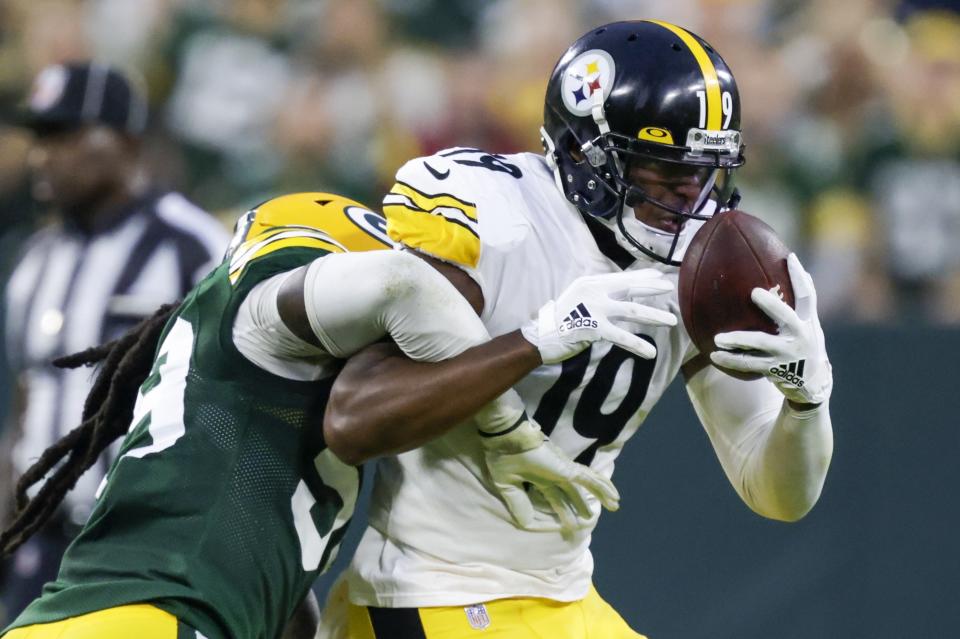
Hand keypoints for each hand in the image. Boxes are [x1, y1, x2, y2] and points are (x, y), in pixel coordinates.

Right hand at [480, 417, 619, 533]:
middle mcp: (553, 474)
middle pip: (571, 493)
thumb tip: (526, 524)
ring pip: (587, 486)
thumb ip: (518, 503)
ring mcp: (563, 471)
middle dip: (579, 505)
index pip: (553, 496)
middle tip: (587, 518)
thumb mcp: (507, 486)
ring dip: (600, 496)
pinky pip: (590, 480)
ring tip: (614, 506)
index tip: (565, 523)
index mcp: (538, 477)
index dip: (560, 510)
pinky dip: (603, 488)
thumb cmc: (503, 457)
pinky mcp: (568, 470)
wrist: (506, 438)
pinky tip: (614, 497)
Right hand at [521, 269, 676, 363]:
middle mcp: (595, 291)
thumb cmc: (562, 318)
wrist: (542, 335)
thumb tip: (622, 294)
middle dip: (652, 288)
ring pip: (632, 311)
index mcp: (592, 283)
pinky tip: (651, 353)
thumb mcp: (579, 297)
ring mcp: (595, 309)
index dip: (641, 276)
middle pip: (630, 288)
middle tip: (670, 288)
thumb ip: (599, 294)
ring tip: (672, 321)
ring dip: (654, 316)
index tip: (658, 275)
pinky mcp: (595, 328)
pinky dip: (637, 345)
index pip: (622, 277)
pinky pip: (621, 337)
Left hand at [710, 254, 832, 404]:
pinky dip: (731, 360)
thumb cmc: (806, 345)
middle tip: (754, 292)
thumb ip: (802, 303)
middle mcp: (800, 336)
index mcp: (808, 322)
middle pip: (786, 316)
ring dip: (738, 340)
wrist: (812, 384)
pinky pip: (749, 364)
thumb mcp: (810, 325)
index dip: (800, 277)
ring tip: (718, 338)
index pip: (807, 296)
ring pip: (760, 343)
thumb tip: (794, 265)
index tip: (789, 257)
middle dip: (772, 305)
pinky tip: (714, 355)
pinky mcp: (775, 369)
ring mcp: (787, 354)